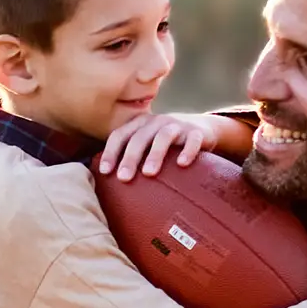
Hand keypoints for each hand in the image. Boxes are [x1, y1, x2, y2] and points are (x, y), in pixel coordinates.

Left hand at [96, 111, 241, 180]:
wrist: (202, 128)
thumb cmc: (165, 143)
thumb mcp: (146, 144)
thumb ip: (129, 156)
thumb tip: (104, 185)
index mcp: (139, 124)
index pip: (119, 135)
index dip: (111, 152)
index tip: (105, 172)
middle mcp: (156, 122)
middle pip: (139, 138)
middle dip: (129, 158)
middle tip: (123, 178)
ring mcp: (177, 125)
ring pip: (163, 137)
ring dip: (155, 154)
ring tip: (149, 174)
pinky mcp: (197, 132)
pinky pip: (192, 140)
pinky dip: (187, 151)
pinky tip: (181, 164)